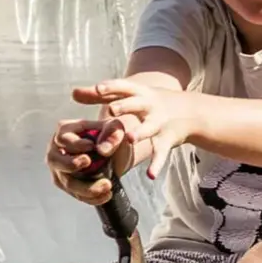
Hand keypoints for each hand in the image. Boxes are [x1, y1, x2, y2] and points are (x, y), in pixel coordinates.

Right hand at [45, 115, 133, 205]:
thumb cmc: (113, 135)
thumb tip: (102, 150)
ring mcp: (61, 169)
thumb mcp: (118, 127)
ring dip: (86, 187)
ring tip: (107, 185)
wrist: (118, 153)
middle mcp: (58, 149)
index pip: (62, 138)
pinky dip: (91, 197)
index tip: (92, 146)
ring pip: (66, 182)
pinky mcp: (68, 184)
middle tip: (88, 162)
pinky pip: (76, 195)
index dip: (75, 144)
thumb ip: (114, 132)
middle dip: (70, 164)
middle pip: (55, 160)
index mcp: (67, 130)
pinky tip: (106, 195)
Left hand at [70, 77, 198, 179]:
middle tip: (111, 110)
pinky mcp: (167, 140)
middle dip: (125, 107)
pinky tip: (150, 175)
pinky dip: (157, 164)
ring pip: (149, 127)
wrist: (188, 111)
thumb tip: (73, 93)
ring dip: (140, 132)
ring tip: (129, 138)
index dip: (110, 88)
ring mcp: (159, 122)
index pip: (122, 87)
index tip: (98, 89)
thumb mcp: (127, 95)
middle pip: (136, 104)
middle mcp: (149, 105)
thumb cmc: (147, 102)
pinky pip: (161, 153)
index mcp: (137, 92)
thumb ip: (100, 95)